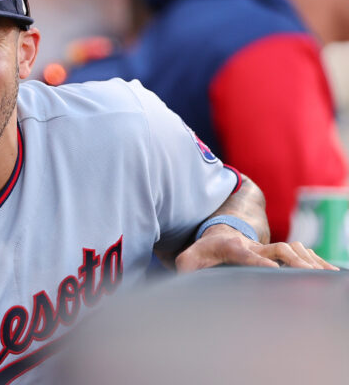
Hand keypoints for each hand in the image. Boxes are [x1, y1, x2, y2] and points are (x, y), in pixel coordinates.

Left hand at [176, 224, 339, 272]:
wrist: (217, 233)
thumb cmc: (203, 250)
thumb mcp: (189, 258)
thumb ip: (185, 266)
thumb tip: (183, 276)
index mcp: (232, 247)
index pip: (247, 254)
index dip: (259, 261)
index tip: (273, 269)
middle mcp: (253, 245)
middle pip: (278, 248)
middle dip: (294, 259)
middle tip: (309, 274)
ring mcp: (266, 247)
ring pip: (292, 248)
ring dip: (309, 260)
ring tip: (324, 274)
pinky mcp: (275, 251)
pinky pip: (299, 253)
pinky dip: (314, 260)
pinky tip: (328, 270)